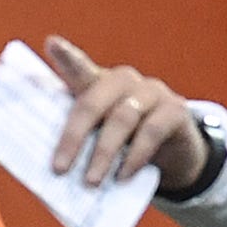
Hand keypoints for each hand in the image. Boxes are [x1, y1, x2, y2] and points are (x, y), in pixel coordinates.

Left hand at [44, 36, 210, 195]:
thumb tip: (51, 173)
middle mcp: (123, 80)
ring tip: (91, 182)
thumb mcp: (98, 140)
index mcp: (97, 83)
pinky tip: (123, 176)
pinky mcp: (175, 109)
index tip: (51, 43)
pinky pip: (151, 132)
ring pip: (121, 118)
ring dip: (103, 153)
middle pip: (92, 102)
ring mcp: (151, 91)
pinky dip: (134, 157)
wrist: (172, 156)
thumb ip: (78, 144)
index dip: (66, 56)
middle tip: (59, 170)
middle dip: (73, 137)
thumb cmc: (123, 144)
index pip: (78, 67)